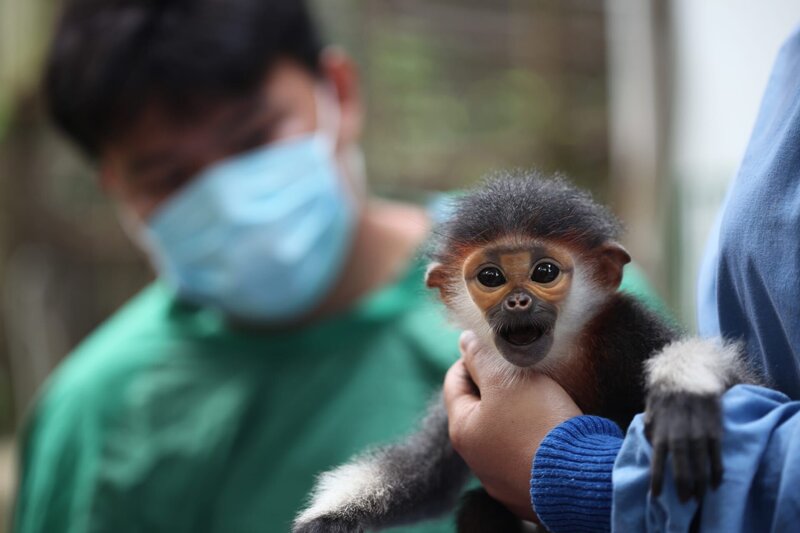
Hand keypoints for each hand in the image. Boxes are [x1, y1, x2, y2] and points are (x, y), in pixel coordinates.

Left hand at [443, 331, 581, 521]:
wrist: (580, 478)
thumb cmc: (538, 423)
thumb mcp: (506, 379)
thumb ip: (481, 357)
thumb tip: (465, 341)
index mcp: (462, 431)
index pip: (454, 382)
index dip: (472, 358)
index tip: (495, 348)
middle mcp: (475, 460)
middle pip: (478, 408)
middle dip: (496, 385)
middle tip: (520, 369)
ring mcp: (500, 480)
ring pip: (501, 432)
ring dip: (514, 411)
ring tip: (539, 396)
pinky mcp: (526, 491)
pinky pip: (523, 455)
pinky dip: (531, 437)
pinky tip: (549, 427)